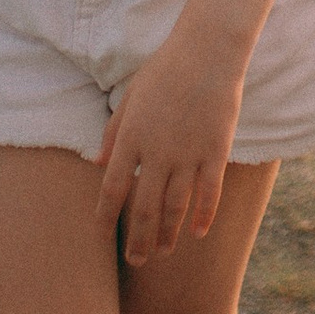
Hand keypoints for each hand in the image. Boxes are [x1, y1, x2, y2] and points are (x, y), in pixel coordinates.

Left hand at [96, 24, 247, 264]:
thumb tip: (98, 164)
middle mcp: (157, 152)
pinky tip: (198, 233)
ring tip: (162, 252)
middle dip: (138, 239)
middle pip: (143, 208)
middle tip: (136, 261)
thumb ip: (113, 132)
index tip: (101, 237)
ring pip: (175, 206)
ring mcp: (188, 154)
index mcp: (131, 138)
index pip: (112, 189)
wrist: (208, 52)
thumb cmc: (164, 69)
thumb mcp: (129, 96)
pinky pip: (209, 192)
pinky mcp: (216, 151)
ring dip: (167, 233)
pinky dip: (203, 216)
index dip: (105, 217)